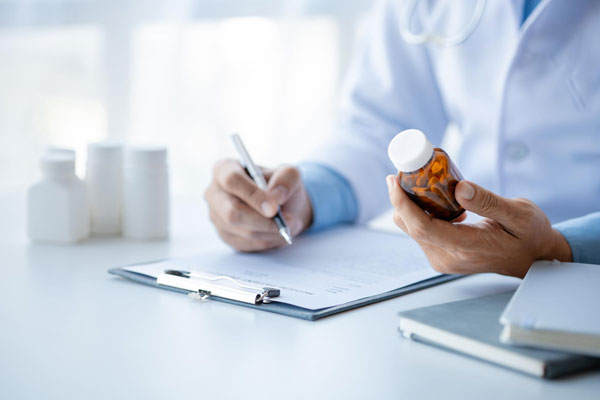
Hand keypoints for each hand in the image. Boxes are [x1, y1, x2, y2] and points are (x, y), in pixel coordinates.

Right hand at [205, 159, 312, 251]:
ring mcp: (216, 216)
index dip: (253, 195)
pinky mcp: (224, 235)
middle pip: (232, 212)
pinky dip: (267, 241)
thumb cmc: (280, 185)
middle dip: (262, 221)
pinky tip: (278, 233)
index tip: (274, 208)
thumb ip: (286, 179)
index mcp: (224, 168)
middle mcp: (214, 193)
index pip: (231, 180)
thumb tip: (276, 197)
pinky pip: (246, 244)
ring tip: (289, 226)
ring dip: (270, 232)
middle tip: (287, 222)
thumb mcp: (289, 173)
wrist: (281, 205)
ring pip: (241, 231)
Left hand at [386, 176, 571, 277]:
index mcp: (465, 248)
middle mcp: (447, 258)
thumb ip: (488, 202)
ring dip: (411, 203)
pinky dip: (420, 211)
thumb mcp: (519, 214)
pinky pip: (421, 231)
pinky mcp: (441, 255)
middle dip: (403, 196)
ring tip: (423, 180)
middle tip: (408, 170)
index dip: (403, 202)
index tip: (393, 179)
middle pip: (411, 226)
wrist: (534, 259)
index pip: (422, 227)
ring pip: (412, 228)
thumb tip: (459, 187)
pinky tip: (433, 197)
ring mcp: (443, 259)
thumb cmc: (529, 235)